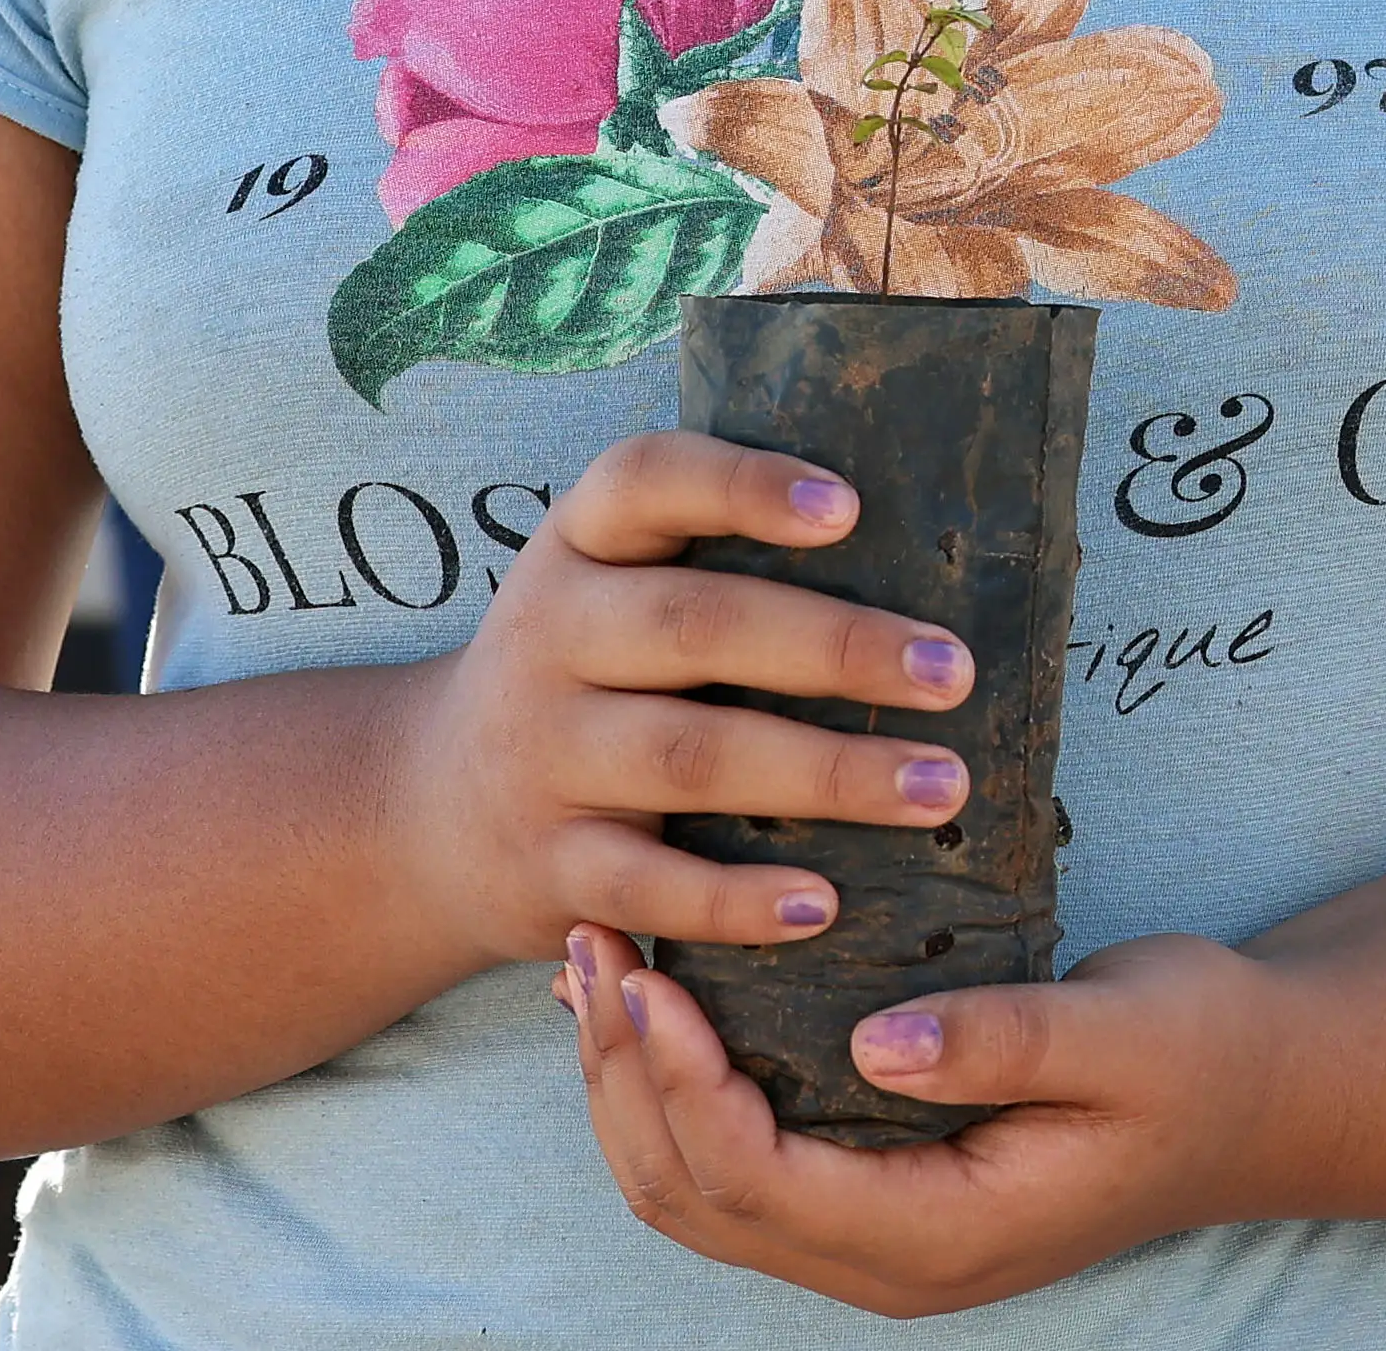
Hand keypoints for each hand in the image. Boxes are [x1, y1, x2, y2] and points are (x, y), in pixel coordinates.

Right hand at [372, 432, 981, 979]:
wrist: (431, 810)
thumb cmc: (590, 675)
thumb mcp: (616, 590)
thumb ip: (724, 561)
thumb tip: (929, 550)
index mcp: (581, 546)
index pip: (645, 480)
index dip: (744, 485)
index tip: (852, 507)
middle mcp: (550, 637)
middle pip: (695, 626)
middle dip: (836, 648)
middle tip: (954, 672)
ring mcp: (544, 755)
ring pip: (688, 756)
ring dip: (825, 773)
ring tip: (940, 785)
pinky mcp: (547, 867)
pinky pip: (647, 886)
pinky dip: (737, 900)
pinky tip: (824, 904)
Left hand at [562, 917, 1296, 1309]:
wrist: (1261, 1099)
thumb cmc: (1204, 1054)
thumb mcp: (1128, 1032)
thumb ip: (1007, 1042)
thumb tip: (878, 1044)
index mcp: (941, 1234)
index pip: (760, 1180)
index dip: (684, 1085)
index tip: (648, 975)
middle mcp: (888, 1259)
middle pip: (696, 1198)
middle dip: (624, 1080)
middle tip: (593, 947)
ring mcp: (872, 1236)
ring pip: (695, 1189)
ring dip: (631, 1085)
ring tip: (595, 964)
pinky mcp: (869, 1190)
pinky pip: (734, 1160)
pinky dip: (676, 1087)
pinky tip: (660, 1001)